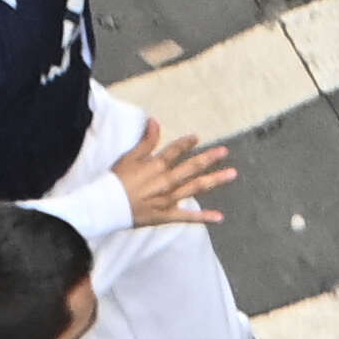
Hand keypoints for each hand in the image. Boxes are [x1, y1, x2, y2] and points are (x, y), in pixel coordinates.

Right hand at [109, 119, 236, 227]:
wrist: (106, 207)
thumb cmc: (116, 180)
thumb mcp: (129, 157)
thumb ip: (146, 140)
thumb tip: (155, 120)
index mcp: (157, 165)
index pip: (176, 150)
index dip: (187, 143)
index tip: (197, 138)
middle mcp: (166, 181)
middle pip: (192, 167)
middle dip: (210, 158)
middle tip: (225, 151)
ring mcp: (168, 199)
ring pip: (196, 188)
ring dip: (215, 180)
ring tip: (232, 174)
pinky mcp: (166, 215)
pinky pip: (187, 217)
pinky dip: (203, 217)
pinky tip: (219, 217)